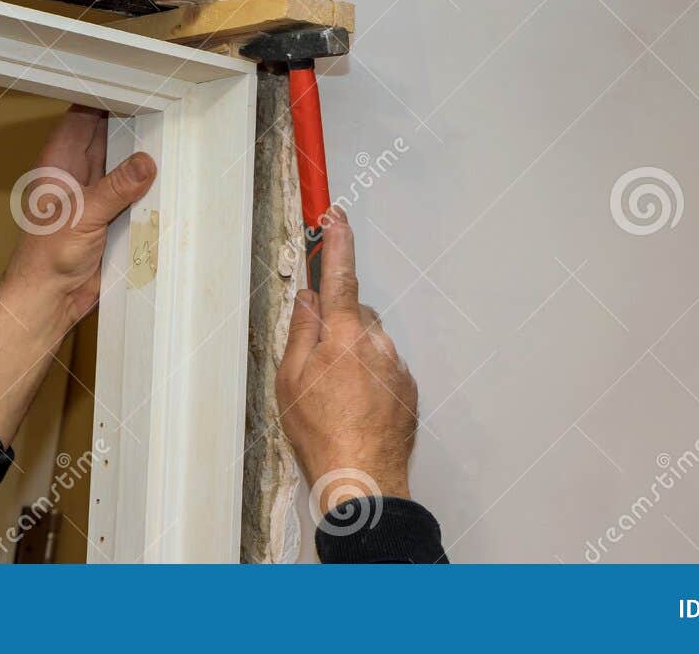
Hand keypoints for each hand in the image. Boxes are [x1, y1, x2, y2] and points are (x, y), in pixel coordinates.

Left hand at [0, 105, 156, 330]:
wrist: (50, 299)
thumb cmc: (45, 259)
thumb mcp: (83, 217)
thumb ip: (115, 188)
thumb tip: (145, 162)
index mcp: (58, 163)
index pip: (81, 116)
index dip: (103, 97)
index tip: (133, 84)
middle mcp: (77, 173)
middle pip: (107, 133)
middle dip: (132, 120)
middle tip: (163, 103)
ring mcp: (95, 192)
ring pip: (123, 160)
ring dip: (142, 153)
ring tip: (172, 130)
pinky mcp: (110, 214)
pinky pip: (133, 189)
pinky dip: (148, 183)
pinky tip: (168, 172)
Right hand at [276, 207, 418, 516]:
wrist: (364, 482)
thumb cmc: (322, 436)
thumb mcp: (290, 379)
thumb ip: (300, 330)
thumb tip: (307, 297)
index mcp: (344, 334)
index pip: (340, 274)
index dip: (337, 241)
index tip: (336, 215)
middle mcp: (377, 343)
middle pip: (353, 312)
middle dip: (335, 326)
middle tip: (315, 364)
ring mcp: (396, 366)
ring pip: (370, 341)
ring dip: (353, 355)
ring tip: (334, 397)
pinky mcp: (408, 389)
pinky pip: (385, 367)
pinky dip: (369, 377)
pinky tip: (353, 407)